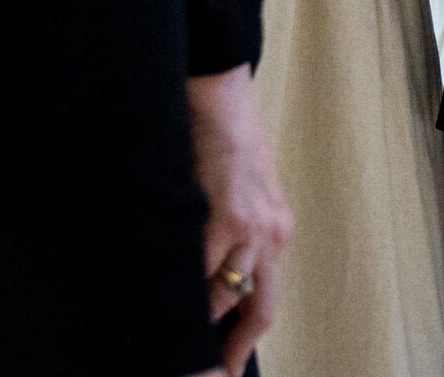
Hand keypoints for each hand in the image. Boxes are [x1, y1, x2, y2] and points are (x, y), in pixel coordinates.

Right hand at [188, 66, 291, 372]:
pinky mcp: (228, 216)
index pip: (266, 299)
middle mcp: (274, 235)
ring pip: (226, 297)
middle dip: (234, 350)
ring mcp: (254, 228)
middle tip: (216, 376)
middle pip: (259, 311)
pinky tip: (164, 300)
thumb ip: (240, 232)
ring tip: (174, 337)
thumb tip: (218, 273)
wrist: (221, 95)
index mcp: (279, 230)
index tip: (229, 365)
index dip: (247, 336)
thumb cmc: (228, 139)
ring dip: (200, 318)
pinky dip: (185, 289)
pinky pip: (204, 270)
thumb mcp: (248, 191)